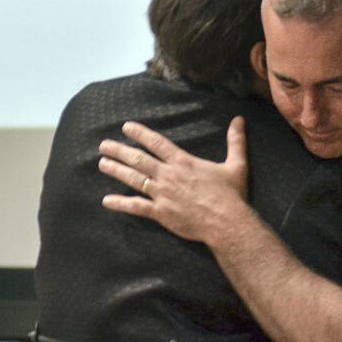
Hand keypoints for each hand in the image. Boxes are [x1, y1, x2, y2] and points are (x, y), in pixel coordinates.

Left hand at [98, 117, 249, 243]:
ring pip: (133, 179)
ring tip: (102, 163)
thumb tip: (239, 120)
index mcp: (183, 162)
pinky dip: (121, 204)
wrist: (225, 221)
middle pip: (138, 159)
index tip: (126, 127)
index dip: (140, 133)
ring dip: (116, 171)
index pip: (157, 143)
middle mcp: (168, 175)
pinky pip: (136, 207)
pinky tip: (107, 201)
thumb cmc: (231, 194)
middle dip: (120, 150)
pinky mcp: (160, 213)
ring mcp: (162, 194)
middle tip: (104, 145)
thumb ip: (235, 141)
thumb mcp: (236, 164)